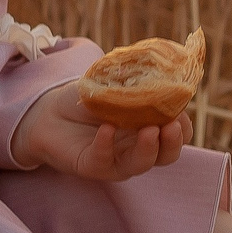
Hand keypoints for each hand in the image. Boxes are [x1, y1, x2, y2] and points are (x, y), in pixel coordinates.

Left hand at [15, 83, 191, 180]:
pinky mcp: (91, 165)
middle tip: (171, 125)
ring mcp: (116, 160)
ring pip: (140, 164)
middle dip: (172, 142)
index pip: (177, 135)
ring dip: (148, 149)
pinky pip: (103, 160)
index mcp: (149, 129)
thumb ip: (138, 81)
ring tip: (149, 130)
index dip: (183, 126)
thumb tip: (161, 67)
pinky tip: (106, 128)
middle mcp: (137, 149)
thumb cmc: (88, 99)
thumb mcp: (115, 85)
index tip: (179, 110)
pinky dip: (106, 144)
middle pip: (166, 156)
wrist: (49, 111)